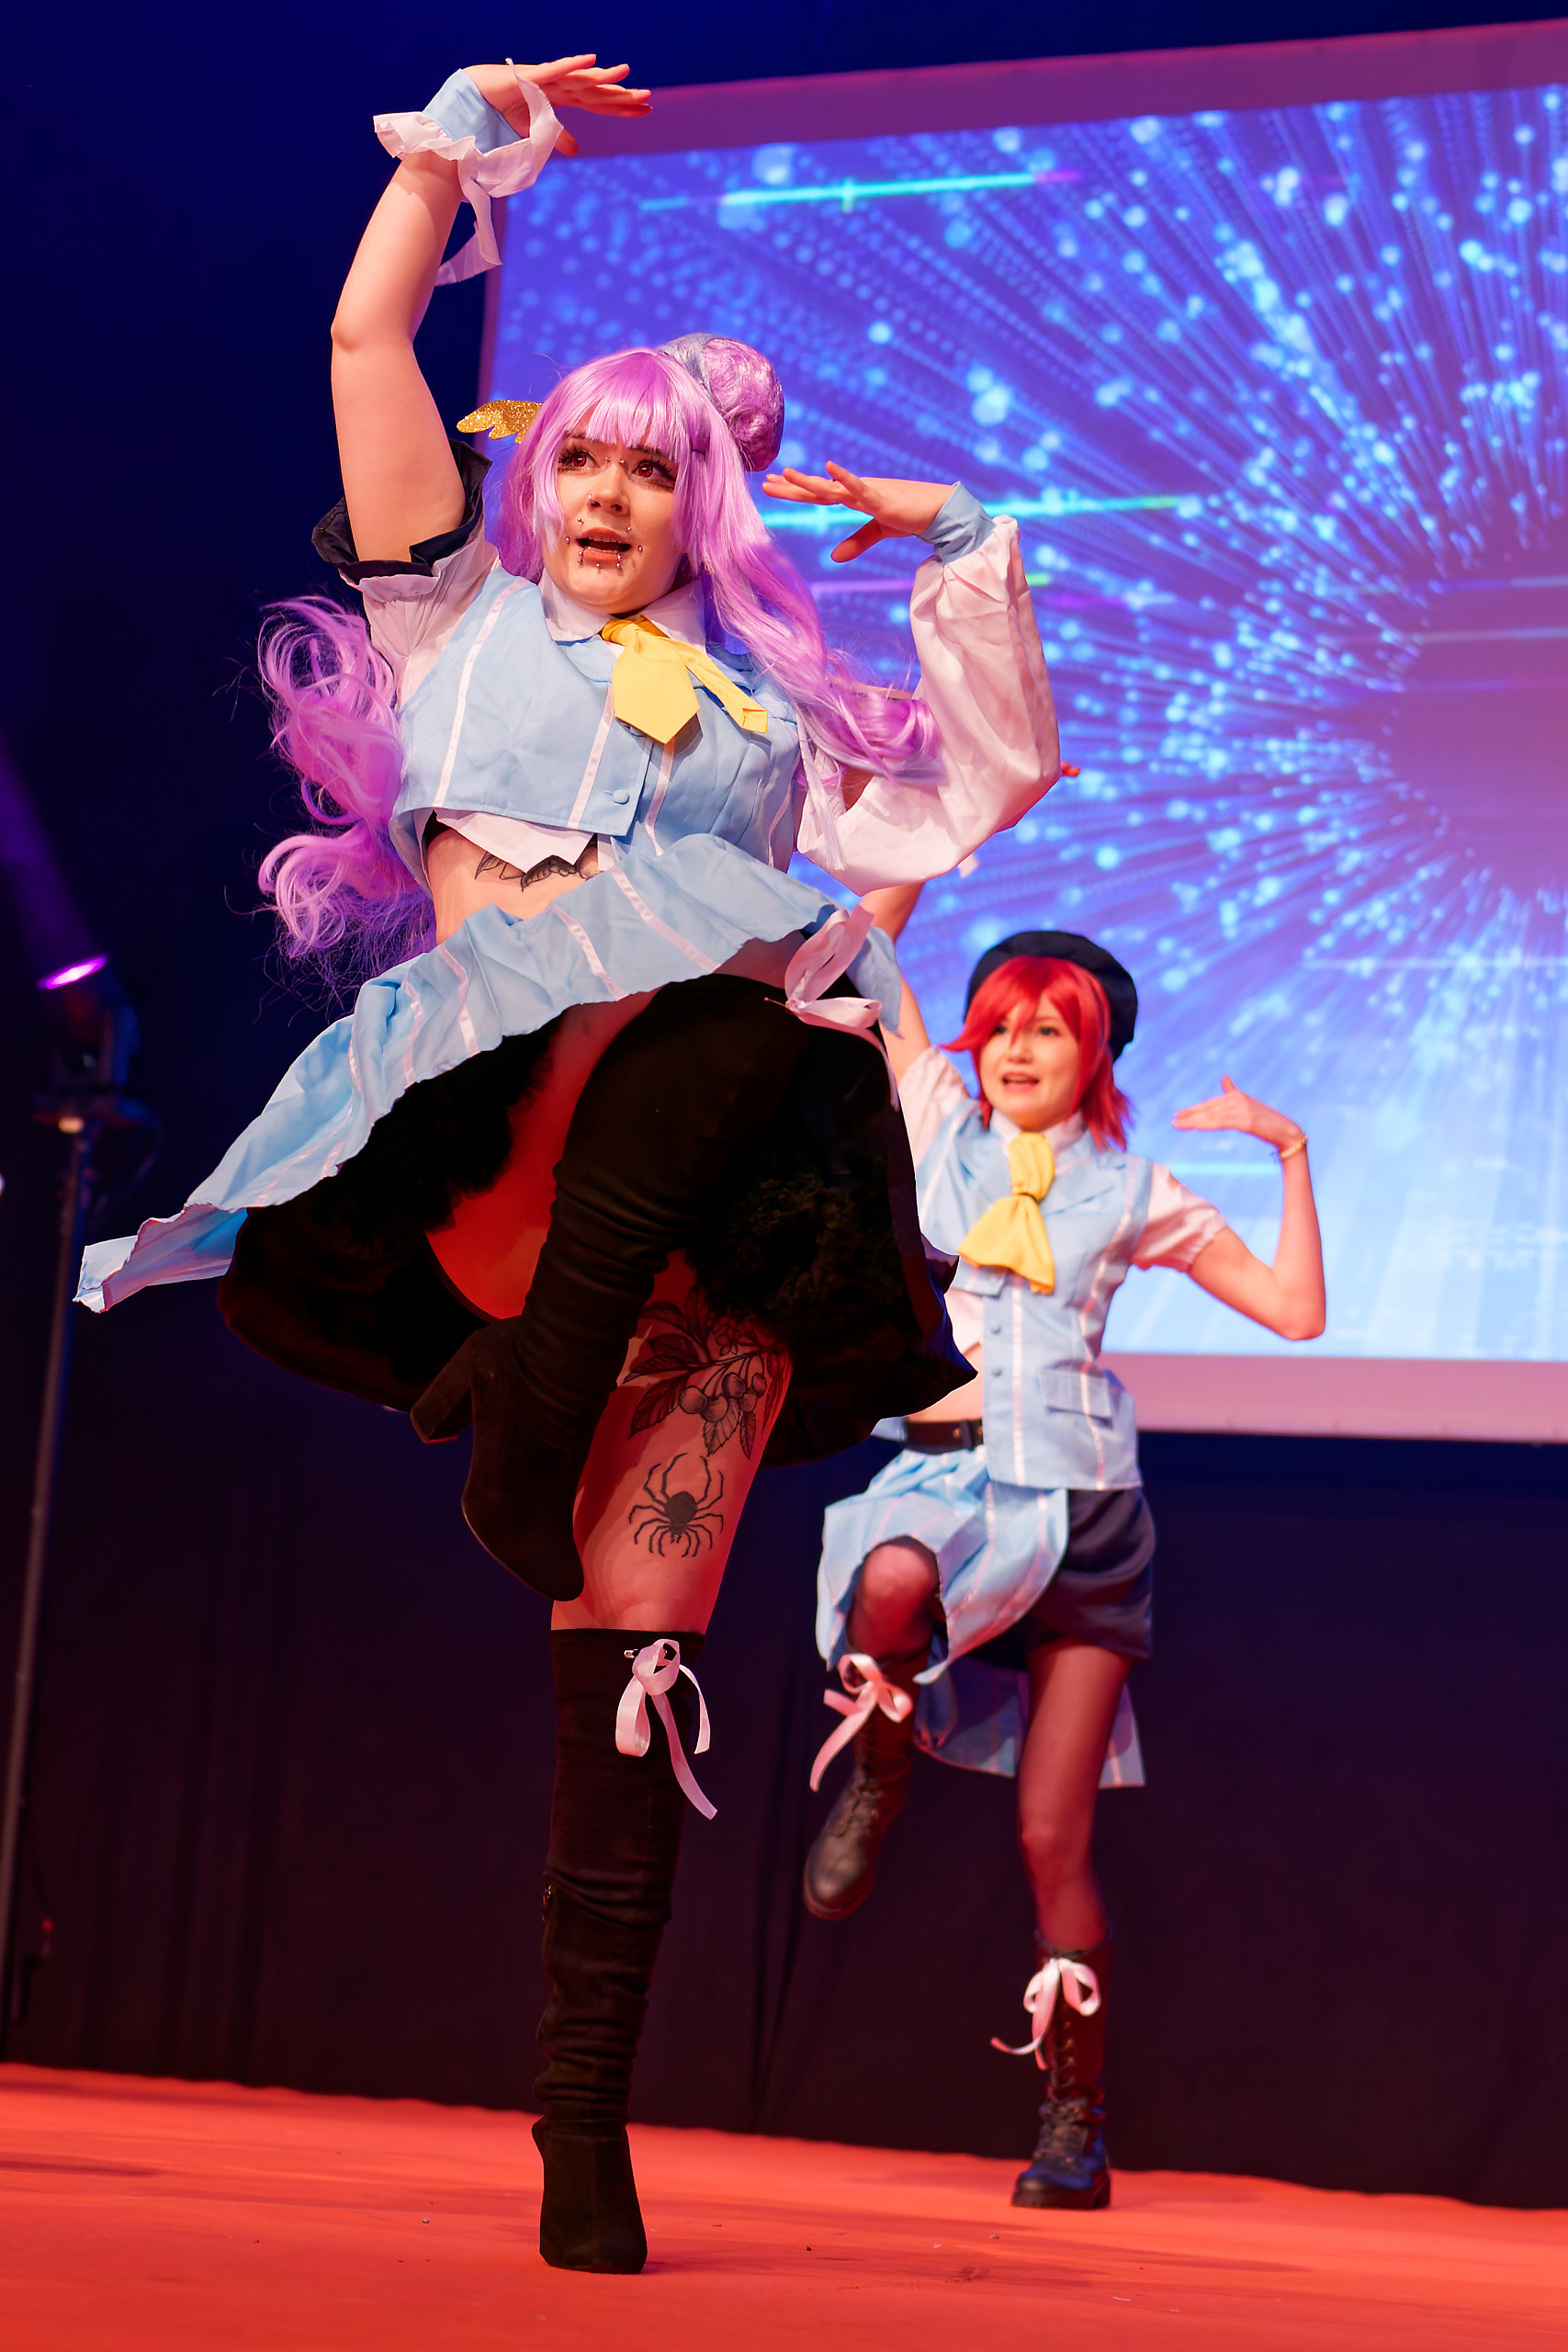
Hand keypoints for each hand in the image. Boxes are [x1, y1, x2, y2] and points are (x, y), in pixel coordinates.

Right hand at [463, 56, 650, 158]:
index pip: (599, 104)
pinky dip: (574, 65)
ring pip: (581, 79)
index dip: (621, 108)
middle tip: (648, 98)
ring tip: (627, 73)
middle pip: (597, 92)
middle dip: (621, 95)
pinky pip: (557, 69)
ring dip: (603, 77)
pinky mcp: (532, 76)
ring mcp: (548, 79)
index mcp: (564, 99)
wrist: (477, 96)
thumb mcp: (536, 130)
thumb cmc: (505, 108)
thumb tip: (578, 150)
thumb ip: (557, 137)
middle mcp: (561, 86)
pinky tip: (592, 60)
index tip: (646, 111)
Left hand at [761, 461, 954, 562]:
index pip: (819, 494)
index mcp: (854, 497)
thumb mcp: (879, 531)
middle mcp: (856, 490)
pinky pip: (858, 488)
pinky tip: (828, 467)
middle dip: (791, 487)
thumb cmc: (910, 516)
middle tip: (765, 482)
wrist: (938, 511)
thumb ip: (856, 542)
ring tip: (786, 473)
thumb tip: (834, 557)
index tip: (773, 484)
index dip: (796, 491)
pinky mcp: (881, 498)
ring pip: (832, 487)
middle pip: (818, 490)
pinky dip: (844, 478)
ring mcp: (868, 492)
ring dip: (809, 482)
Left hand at [1172, 1075, 1303, 1153]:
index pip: (1210, 1104)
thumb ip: (1233, 1093)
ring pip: (1212, 1117)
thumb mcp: (1248, 1106)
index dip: (1193, 1110)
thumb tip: (1224, 1078)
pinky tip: (1196, 1127)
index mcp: (1237, 1096)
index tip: (1178, 1115)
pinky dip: (1208, 1124)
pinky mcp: (1246, 1120)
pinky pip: (1222, 1123)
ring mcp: (1242, 1109)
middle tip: (1173, 1121)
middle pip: (1208, 1109)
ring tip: (1178, 1126)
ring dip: (1194, 1122)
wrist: (1286, 1132)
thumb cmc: (1267, 1121)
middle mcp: (1238, 1100)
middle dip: (1189, 1116)